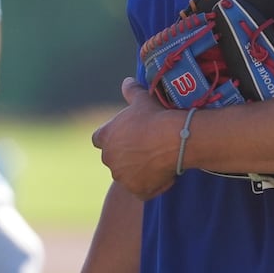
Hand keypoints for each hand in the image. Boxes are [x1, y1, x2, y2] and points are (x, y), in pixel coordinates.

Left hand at [91, 77, 179, 200]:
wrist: (174, 139)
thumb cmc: (155, 117)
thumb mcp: (142, 100)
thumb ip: (131, 91)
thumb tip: (127, 81)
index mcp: (105, 137)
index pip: (98, 139)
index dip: (111, 139)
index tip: (125, 137)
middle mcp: (109, 159)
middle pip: (113, 159)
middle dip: (125, 156)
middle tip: (145, 150)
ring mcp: (122, 177)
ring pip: (127, 176)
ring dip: (137, 172)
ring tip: (157, 162)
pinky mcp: (137, 190)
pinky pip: (142, 191)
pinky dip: (151, 186)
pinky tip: (164, 176)